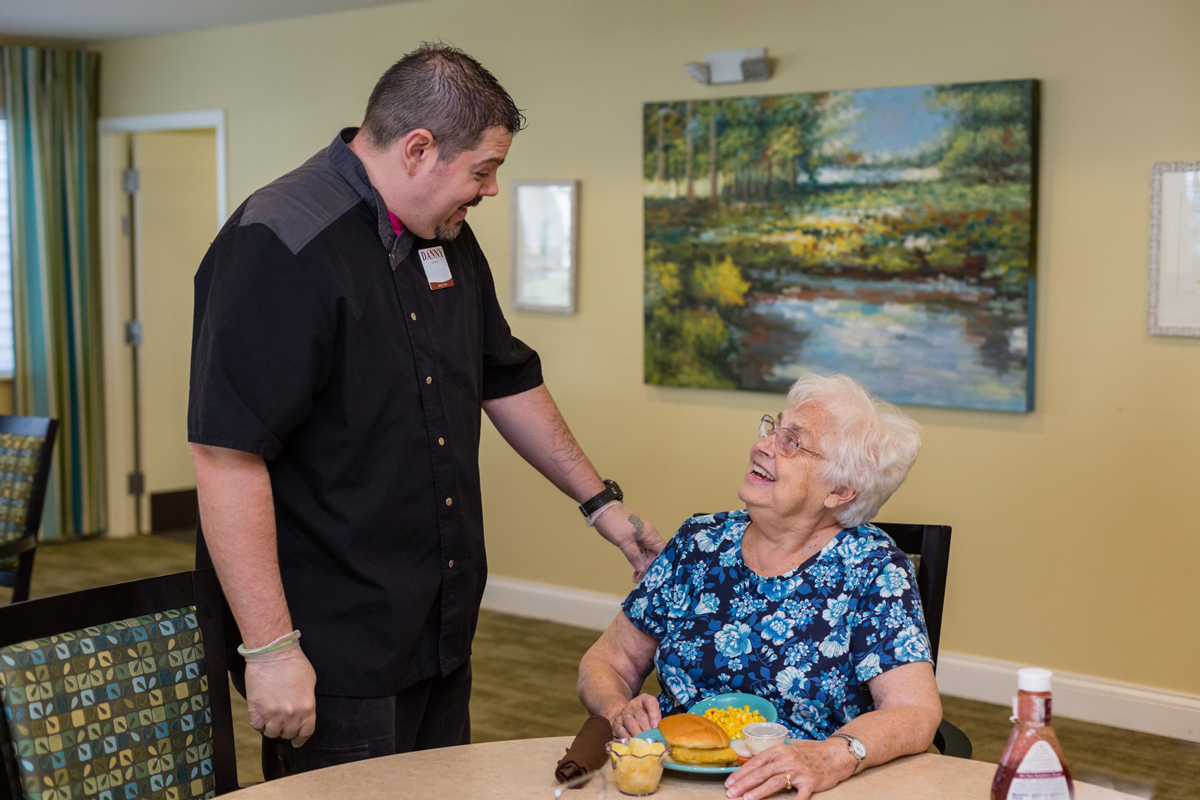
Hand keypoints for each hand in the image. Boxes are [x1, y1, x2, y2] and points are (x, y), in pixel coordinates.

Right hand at [243, 645, 317, 746]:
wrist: (272, 653)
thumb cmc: (292, 663)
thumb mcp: (310, 682)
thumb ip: (307, 701)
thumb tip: (303, 712)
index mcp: (307, 707)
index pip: (305, 732)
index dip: (300, 738)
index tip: (296, 740)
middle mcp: (291, 714)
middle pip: (288, 734)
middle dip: (286, 729)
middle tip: (283, 722)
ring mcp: (273, 714)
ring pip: (272, 733)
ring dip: (272, 727)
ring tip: (271, 718)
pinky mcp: (256, 710)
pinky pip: (257, 726)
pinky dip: (259, 723)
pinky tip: (261, 715)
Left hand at [593, 506, 665, 580]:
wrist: (601, 509)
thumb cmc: (614, 521)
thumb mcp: (624, 541)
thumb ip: (634, 556)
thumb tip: (642, 569)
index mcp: (650, 534)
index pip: (662, 551)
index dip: (662, 563)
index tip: (658, 576)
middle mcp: (647, 535)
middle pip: (654, 555)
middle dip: (650, 568)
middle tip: (643, 581)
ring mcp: (640, 537)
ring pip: (646, 554)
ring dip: (643, 566)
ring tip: (638, 579)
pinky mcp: (632, 538)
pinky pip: (639, 552)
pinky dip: (637, 561)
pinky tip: (635, 571)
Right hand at [606, 693, 662, 737]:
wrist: (627, 714)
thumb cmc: (645, 716)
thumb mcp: (653, 713)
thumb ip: (657, 719)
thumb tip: (661, 732)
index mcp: (644, 700)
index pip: (650, 702)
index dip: (654, 714)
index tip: (655, 727)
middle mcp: (633, 705)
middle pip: (641, 717)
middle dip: (647, 730)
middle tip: (652, 740)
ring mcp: (624, 713)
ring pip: (631, 724)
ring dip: (638, 735)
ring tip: (643, 743)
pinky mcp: (616, 722)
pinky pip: (621, 730)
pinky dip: (627, 737)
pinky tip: (633, 742)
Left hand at [724, 740, 852, 799]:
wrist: (835, 754)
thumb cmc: (809, 754)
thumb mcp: (789, 751)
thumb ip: (773, 758)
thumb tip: (751, 768)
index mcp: (779, 750)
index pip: (756, 762)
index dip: (741, 773)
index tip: (729, 782)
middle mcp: (788, 759)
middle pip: (761, 772)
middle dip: (744, 783)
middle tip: (731, 792)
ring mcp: (799, 771)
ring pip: (774, 782)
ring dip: (758, 791)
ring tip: (746, 798)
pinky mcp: (811, 782)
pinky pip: (799, 796)